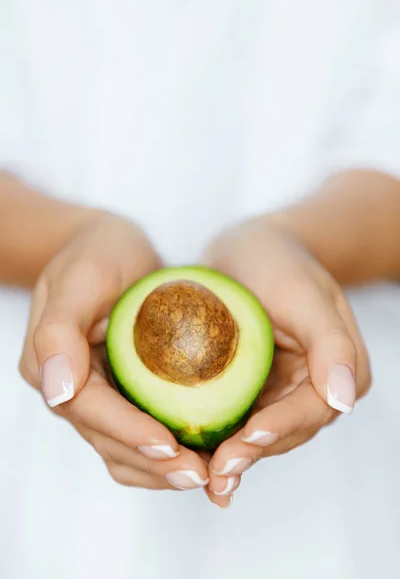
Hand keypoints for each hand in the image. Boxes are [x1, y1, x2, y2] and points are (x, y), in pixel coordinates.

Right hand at [19, 212, 208, 491]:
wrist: (110, 246)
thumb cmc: (97, 252)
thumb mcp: (81, 276)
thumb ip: (59, 330)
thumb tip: (57, 391)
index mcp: (49, 363)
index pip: (90, 409)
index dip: (129, 432)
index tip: (171, 447)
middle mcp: (67, 388)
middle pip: (108, 439)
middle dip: (154, 462)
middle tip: (202, 474)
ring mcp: (92, 395)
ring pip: (122, 449)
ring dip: (161, 468)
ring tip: (207, 474)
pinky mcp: (117, 394)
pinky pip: (136, 435)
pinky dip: (164, 452)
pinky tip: (200, 454)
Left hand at [201, 217, 370, 505]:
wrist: (248, 248)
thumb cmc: (277, 261)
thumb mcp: (305, 294)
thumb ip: (331, 344)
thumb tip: (344, 398)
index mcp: (340, 369)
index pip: (310, 410)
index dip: (276, 431)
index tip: (242, 443)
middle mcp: (315, 387)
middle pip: (285, 432)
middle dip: (250, 455)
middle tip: (216, 478)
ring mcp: (283, 391)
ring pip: (259, 435)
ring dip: (233, 458)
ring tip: (202, 480)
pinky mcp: (253, 389)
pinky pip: (237, 420)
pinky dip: (219, 440)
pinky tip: (194, 460)